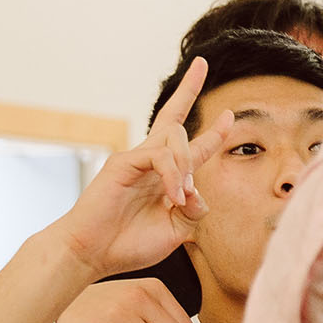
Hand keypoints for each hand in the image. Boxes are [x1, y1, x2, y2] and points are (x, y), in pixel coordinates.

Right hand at [48, 58, 229, 277]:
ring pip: (173, 135)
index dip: (212, 131)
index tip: (229, 115)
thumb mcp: (176, 230)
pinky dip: (173, 175)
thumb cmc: (129, 244)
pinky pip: (159, 156)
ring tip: (182, 196)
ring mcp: (135, 159)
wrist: (93, 255)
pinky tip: (173, 197)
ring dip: (187, 163)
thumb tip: (196, 190)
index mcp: (163, 176)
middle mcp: (150, 162)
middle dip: (188, 91)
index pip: (189, 145)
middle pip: (172, 118)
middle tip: (202, 68)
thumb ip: (193, 210)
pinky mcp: (122, 162)